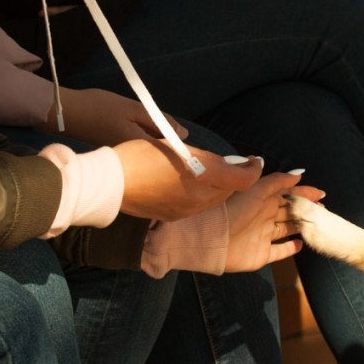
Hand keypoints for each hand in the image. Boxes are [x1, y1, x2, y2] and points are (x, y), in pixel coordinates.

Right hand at [58, 86, 188, 148]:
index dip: (182, 147)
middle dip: (169, 143)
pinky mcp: (119, 156)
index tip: (185, 138)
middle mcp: (134, 161)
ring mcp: (126, 160)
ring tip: (150, 125)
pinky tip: (137, 129)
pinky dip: (143, 142)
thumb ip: (159, 121)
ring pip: (151, 154)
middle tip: (163, 125)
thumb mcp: (133, 109)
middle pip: (162, 156)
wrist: (68, 113)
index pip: (171, 154)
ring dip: (155, 141)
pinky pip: (140, 152)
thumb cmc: (100, 108)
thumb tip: (184, 134)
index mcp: (140, 149)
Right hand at [111, 140, 261, 221]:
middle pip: (231, 190)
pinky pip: (196, 207)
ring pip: (214, 200)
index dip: (254, 169)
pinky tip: (188, 186)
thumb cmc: (139, 155)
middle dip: (235, 177)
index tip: (254, 160)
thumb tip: (223, 163)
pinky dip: (201, 196)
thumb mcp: (175, 146)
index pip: (244, 178)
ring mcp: (187, 210)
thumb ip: (204, 156)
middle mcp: (200, 197)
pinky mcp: (174, 217)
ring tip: (210, 174)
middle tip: (234, 164)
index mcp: (204, 176)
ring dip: (218, 188)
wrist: (109, 183)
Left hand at [223, 174, 324, 271]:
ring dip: (301, 226)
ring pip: (286, 229)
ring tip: (318, 223)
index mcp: (262, 200)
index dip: (303, 193)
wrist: (212, 237)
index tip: (320, 193)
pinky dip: (290, 248)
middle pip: (289, 212)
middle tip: (323, 208)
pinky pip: (279, 251)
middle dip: (305, 209)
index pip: (287, 194)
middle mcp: (264, 216)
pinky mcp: (261, 254)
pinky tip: (301, 244)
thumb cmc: (234, 209)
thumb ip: (278, 181)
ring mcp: (263, 236)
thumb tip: (299, 173)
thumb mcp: (256, 189)